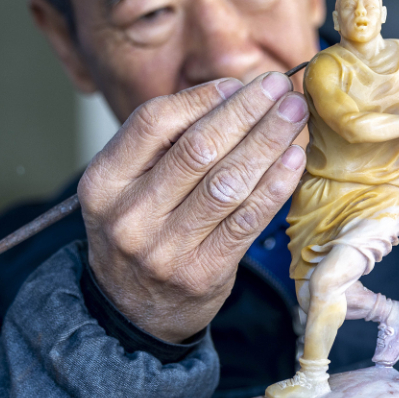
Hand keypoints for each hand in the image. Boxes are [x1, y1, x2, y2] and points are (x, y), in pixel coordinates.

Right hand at [78, 72, 307, 342]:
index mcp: (103, 182)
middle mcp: (129, 215)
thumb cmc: (139, 233)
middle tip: (280, 87)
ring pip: (228, 181)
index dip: (201, 97)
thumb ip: (163, 144)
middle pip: (197, 148)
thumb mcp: (125, 187)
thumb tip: (231, 93)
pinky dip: (275, 185)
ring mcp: (165, 249)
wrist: (132, 313)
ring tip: (295, 115)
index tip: (238, 84)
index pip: (153, 122)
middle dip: (246, 112)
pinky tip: (294, 159)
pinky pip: (248, 219)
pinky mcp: (203, 273)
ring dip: (268, 141)